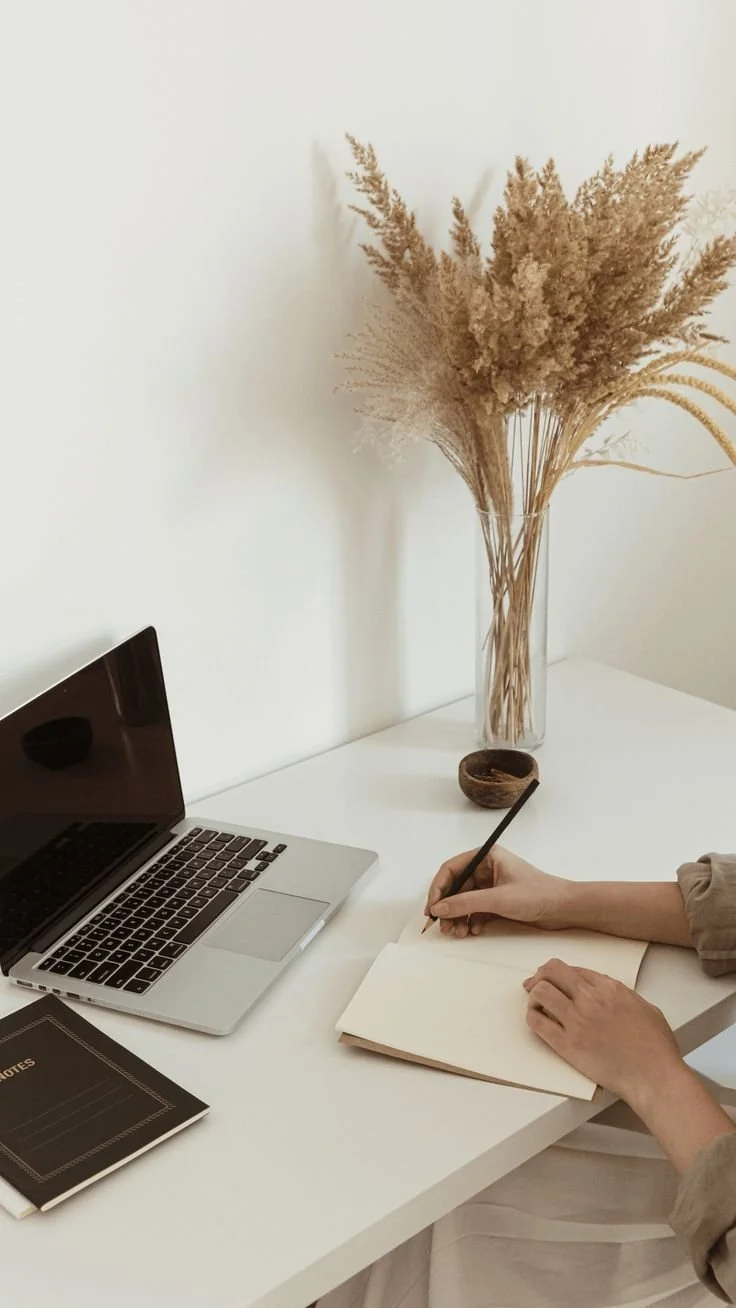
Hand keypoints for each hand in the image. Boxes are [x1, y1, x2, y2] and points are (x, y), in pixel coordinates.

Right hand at [425, 846, 571, 937]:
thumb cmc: (537, 894)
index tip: (432, 908)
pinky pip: (476, 910)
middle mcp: (487, 869)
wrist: (565, 909)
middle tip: (443, 927)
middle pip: (456, 887)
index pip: (451, 869)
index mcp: (486, 857)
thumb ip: (466, 903)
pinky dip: (471, 921)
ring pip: (465, 901)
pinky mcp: (498, 901)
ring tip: (458, 933)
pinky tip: (474, 931)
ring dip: (458, 917)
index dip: (439, 888)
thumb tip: (438, 909)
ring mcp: (492, 886)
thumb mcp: (498, 898)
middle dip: (448, 908)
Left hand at [524, 959, 683, 1107]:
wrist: (653, 1076)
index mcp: (610, 988)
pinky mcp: (568, 1045)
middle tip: (535, 985)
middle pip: (552, 972)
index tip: (551, 978)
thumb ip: (621, 995)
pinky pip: (538, 1023)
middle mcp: (590, 999)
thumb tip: (604, 992)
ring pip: (540, 992)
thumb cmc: (656, 1047)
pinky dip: (532, 1017)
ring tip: (537, 1005)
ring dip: (534, 995)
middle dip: (541, 976)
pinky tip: (537, 1020)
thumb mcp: (644, 1007)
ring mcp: (577, 1021)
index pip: (573, 969)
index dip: (559, 973)